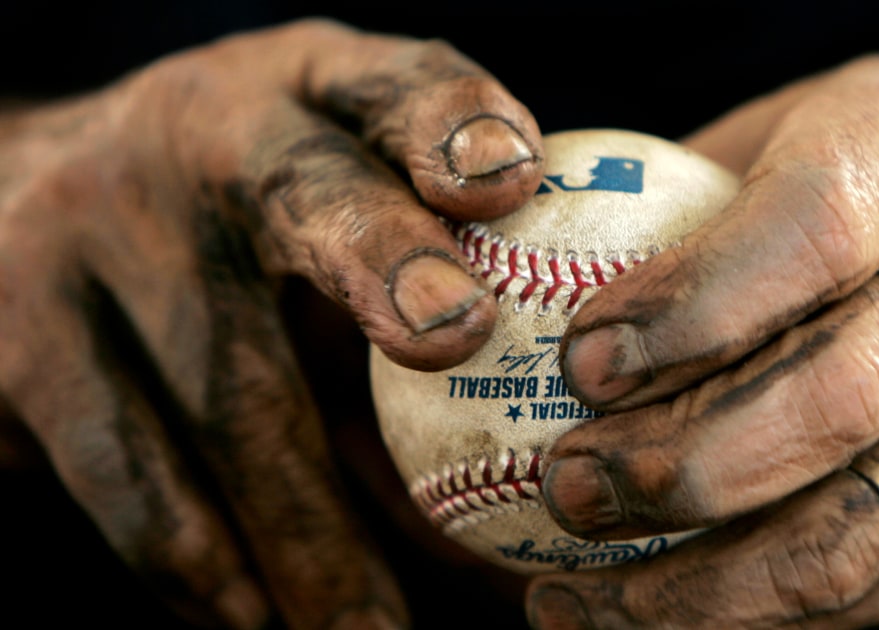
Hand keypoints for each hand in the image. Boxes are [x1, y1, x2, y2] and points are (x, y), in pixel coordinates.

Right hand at [0, 19, 541, 627]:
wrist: (20, 197)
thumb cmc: (244, 226)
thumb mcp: (330, 206)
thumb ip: (434, 295)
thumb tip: (555, 470)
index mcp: (306, 95)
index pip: (391, 85)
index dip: (451, 118)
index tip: (507, 173)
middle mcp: (198, 142)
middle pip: (303, 199)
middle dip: (381, 260)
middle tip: (454, 332)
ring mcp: (89, 236)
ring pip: (219, 395)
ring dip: (309, 532)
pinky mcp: (15, 344)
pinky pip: (123, 476)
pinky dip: (201, 564)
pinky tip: (258, 620)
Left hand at [526, 55, 878, 627]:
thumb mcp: (832, 119)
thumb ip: (708, 182)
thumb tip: (550, 249)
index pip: (808, 238)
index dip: (686, 306)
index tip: (581, 358)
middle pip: (826, 404)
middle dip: (674, 465)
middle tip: (564, 485)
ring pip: (847, 533)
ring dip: (695, 588)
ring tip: (575, 600)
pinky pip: (864, 591)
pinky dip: (742, 621)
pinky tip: (644, 620)